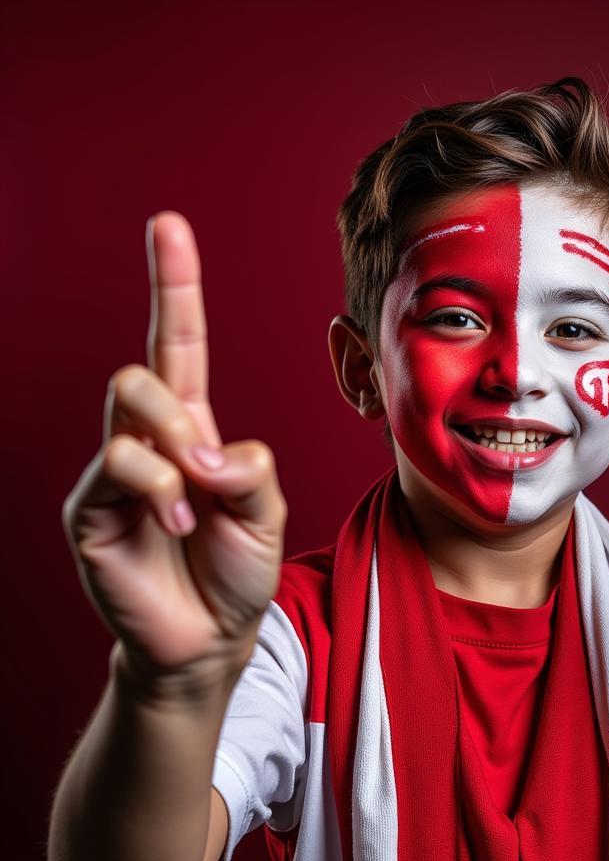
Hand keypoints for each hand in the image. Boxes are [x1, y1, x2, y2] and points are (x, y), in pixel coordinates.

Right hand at [63, 212, 286, 690]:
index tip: (168, 225)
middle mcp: (149, 438)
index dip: (174, 285)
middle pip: (143, 369)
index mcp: (194, 427)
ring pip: (128, 404)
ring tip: (190, 512)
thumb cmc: (238, 570)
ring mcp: (114, 471)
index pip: (178, 341)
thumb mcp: (267, 510)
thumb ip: (250, 467)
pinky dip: (158, 490)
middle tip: (208, 471)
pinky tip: (172, 526)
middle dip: (180, 411)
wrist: (210, 636)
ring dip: (175, 454)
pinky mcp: (89, 507)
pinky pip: (117, 463)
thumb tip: (205, 448)